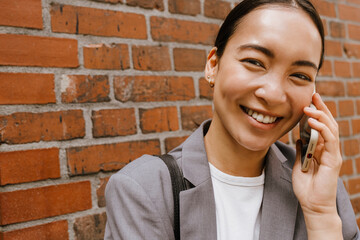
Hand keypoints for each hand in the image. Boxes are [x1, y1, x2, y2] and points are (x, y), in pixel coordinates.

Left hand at [292, 93, 342, 238]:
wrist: (312, 205)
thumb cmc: (307, 187)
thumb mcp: (300, 164)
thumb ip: (302, 151)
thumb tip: (299, 139)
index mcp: (322, 148)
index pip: (321, 126)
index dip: (316, 112)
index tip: (309, 100)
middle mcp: (329, 149)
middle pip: (328, 123)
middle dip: (321, 108)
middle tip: (313, 94)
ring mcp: (333, 154)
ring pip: (330, 128)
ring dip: (319, 115)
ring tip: (308, 107)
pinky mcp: (333, 160)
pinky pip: (329, 140)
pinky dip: (321, 129)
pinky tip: (312, 121)